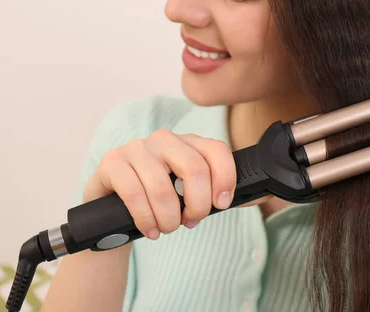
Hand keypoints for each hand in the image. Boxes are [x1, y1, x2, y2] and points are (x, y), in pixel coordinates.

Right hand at [82, 129, 238, 239]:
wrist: (111, 207)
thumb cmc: (156, 200)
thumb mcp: (187, 193)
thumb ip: (215, 192)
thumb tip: (258, 197)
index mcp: (187, 143)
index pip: (216, 150)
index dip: (225, 179)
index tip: (221, 204)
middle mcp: (164, 139)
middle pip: (194, 168)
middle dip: (197, 204)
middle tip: (191, 221)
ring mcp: (136, 147)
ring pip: (162, 186)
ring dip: (169, 217)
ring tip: (167, 228)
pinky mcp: (113, 161)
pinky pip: (135, 193)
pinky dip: (146, 219)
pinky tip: (150, 229)